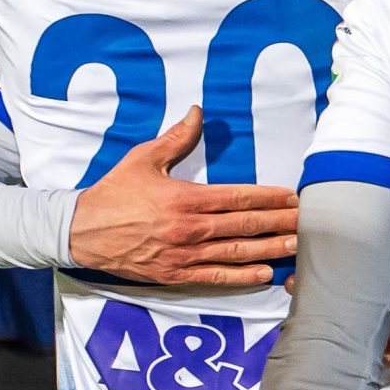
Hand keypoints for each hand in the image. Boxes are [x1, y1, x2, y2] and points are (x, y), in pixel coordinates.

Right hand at [68, 107, 297, 285]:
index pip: (239, 198)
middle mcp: (190, 229)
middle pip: (245, 227)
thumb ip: (176, 138)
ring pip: (236, 253)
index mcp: (185, 198)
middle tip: (308, 222)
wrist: (82, 232)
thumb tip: (197, 112)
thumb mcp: (143, 158)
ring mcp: (184, 255)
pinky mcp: (175, 275)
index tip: (293, 197)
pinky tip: (265, 274)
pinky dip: (242, 277)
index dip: (269, 198)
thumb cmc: (114, 193)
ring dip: (270, 249)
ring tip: (295, 246)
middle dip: (279, 223)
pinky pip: (216, 277)